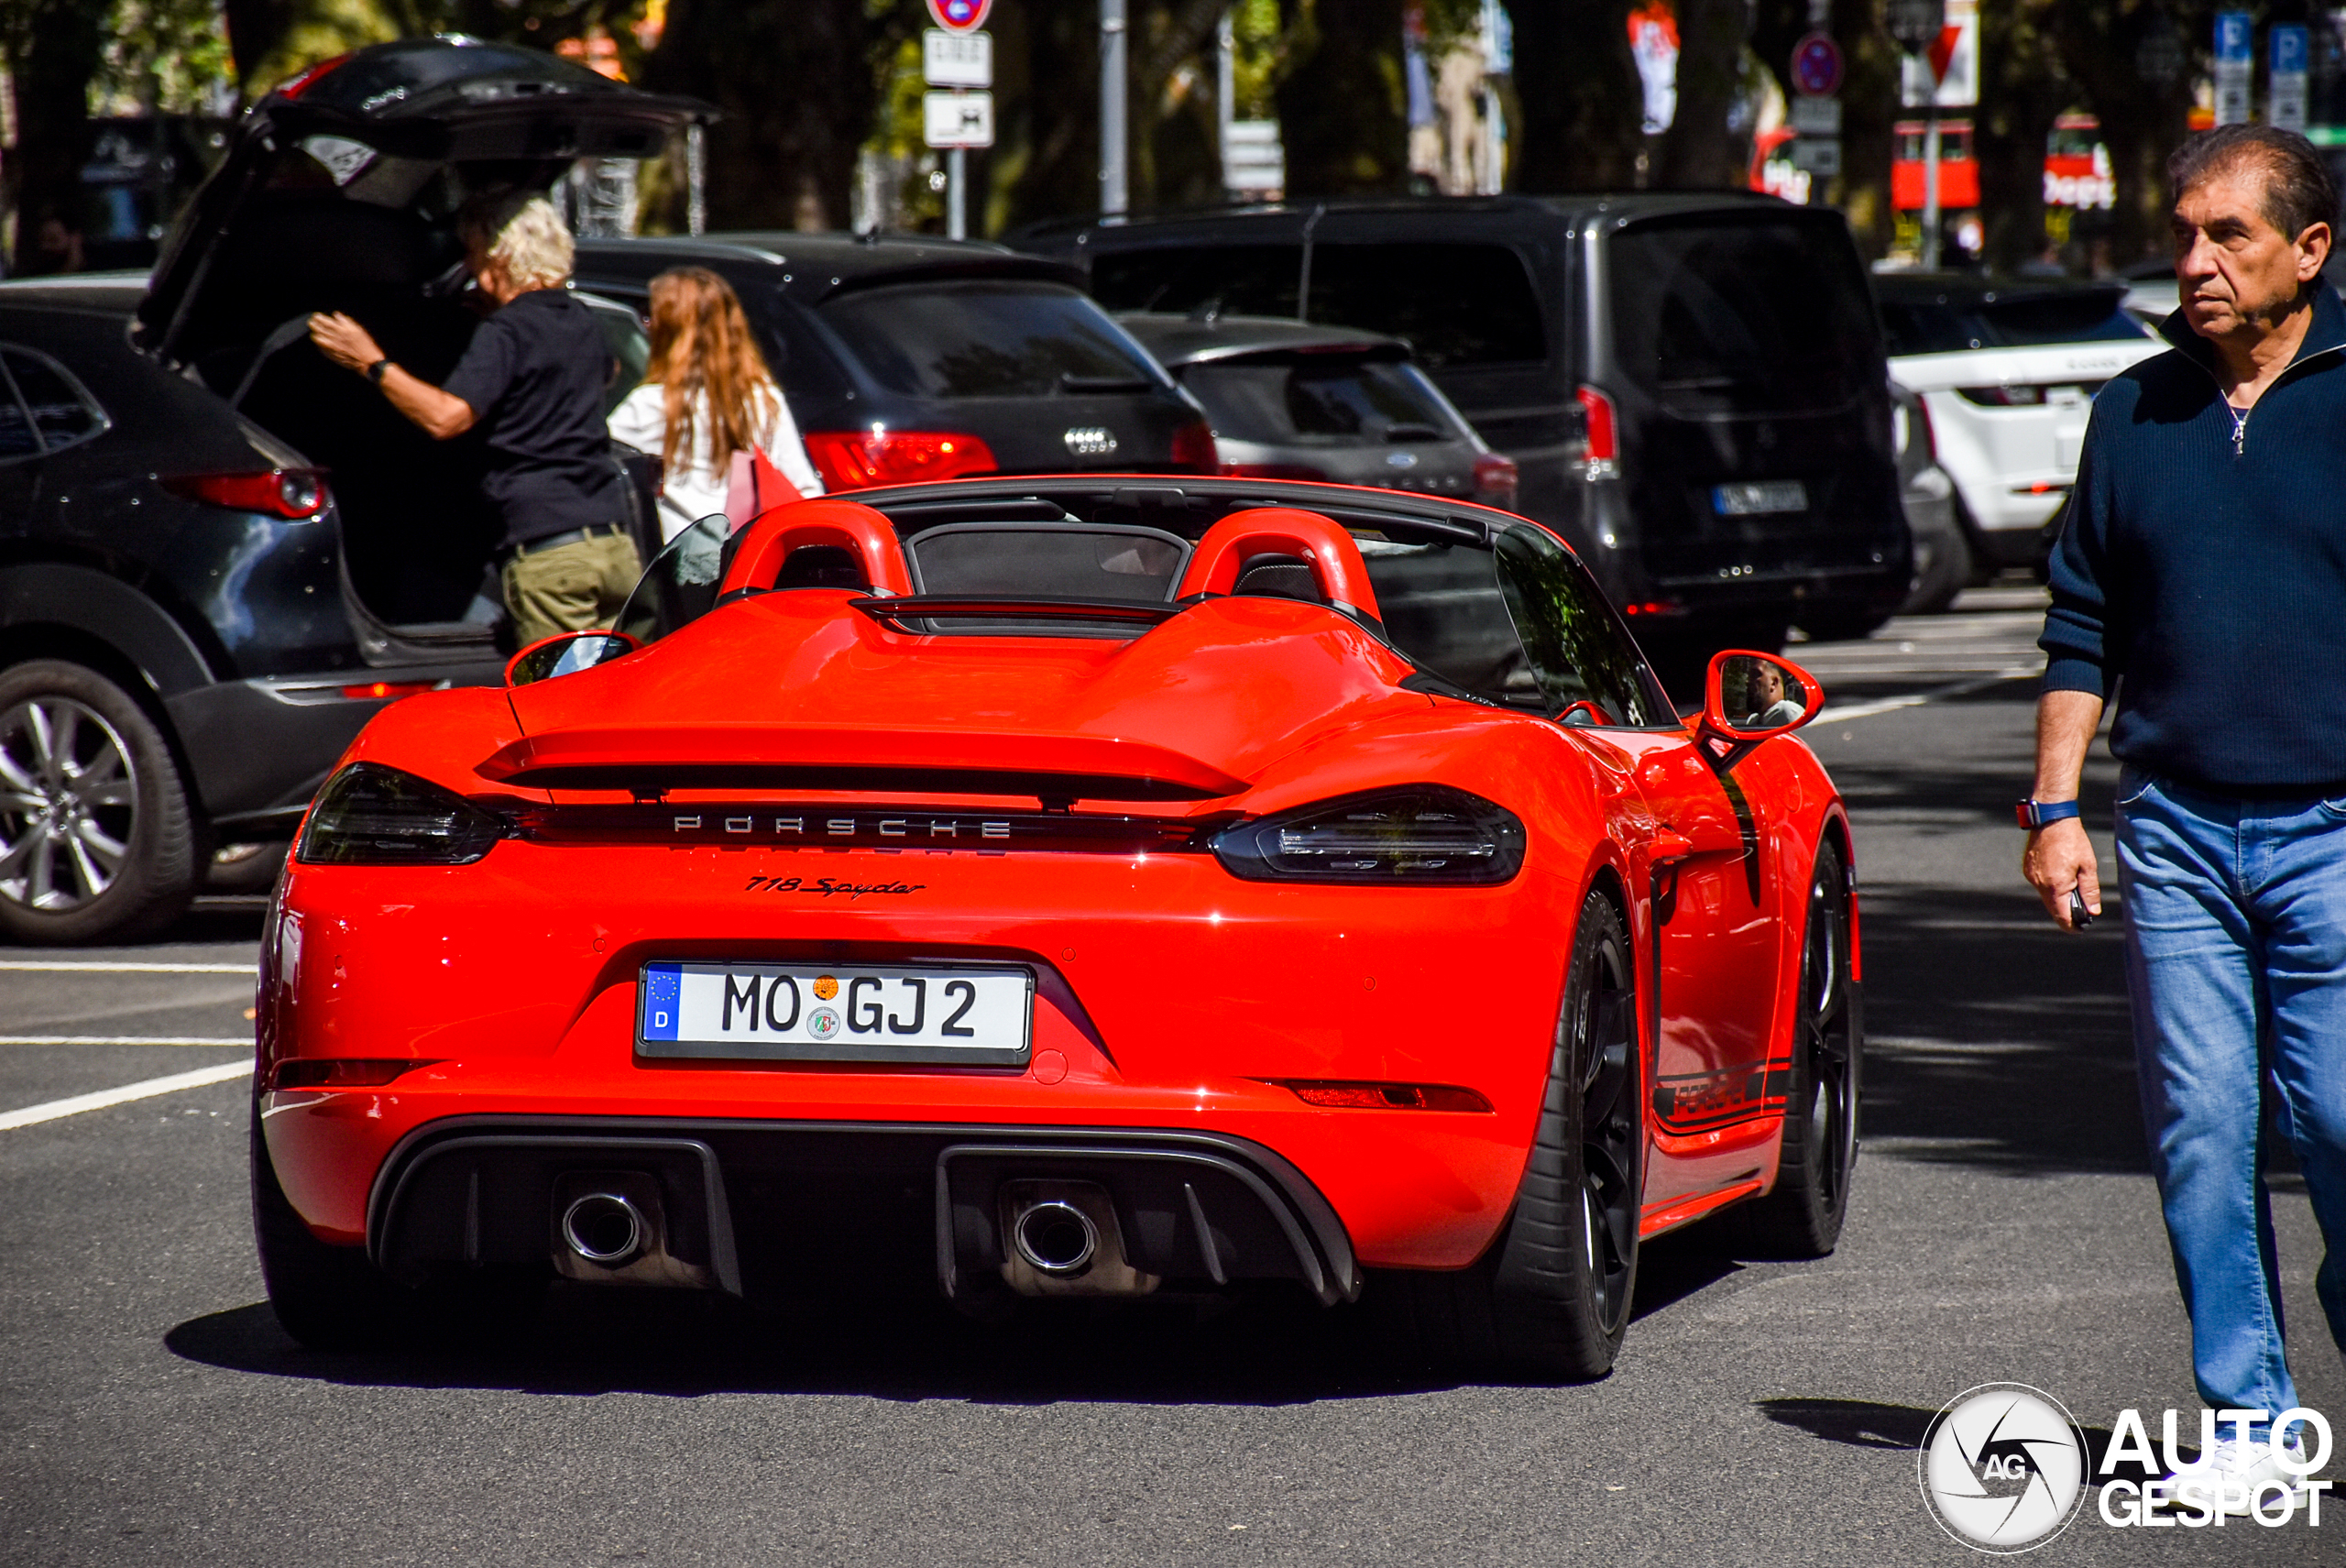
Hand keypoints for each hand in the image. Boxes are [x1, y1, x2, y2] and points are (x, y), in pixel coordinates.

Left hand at [307, 312, 383, 373]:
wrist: (367, 361)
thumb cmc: (365, 345)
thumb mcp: (358, 330)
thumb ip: (346, 321)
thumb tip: (336, 315)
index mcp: (341, 330)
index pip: (325, 321)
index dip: (319, 318)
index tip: (316, 316)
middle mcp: (334, 338)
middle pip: (319, 329)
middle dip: (314, 325)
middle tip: (312, 322)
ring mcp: (332, 347)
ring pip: (318, 338)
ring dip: (315, 334)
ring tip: (314, 332)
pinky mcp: (332, 355)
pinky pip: (321, 348)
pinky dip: (319, 343)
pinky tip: (319, 341)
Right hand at [2023, 817, 2101, 931]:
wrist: (2051, 818)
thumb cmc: (2072, 840)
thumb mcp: (2088, 866)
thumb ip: (2090, 891)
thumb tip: (2093, 911)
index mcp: (2056, 885)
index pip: (2061, 916)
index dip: (2071, 926)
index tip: (2080, 928)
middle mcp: (2039, 884)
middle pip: (2053, 908)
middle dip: (2067, 910)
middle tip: (2083, 907)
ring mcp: (2031, 877)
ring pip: (2046, 896)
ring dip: (2059, 896)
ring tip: (2073, 882)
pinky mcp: (2028, 869)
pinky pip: (2040, 885)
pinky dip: (2051, 885)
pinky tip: (2061, 872)